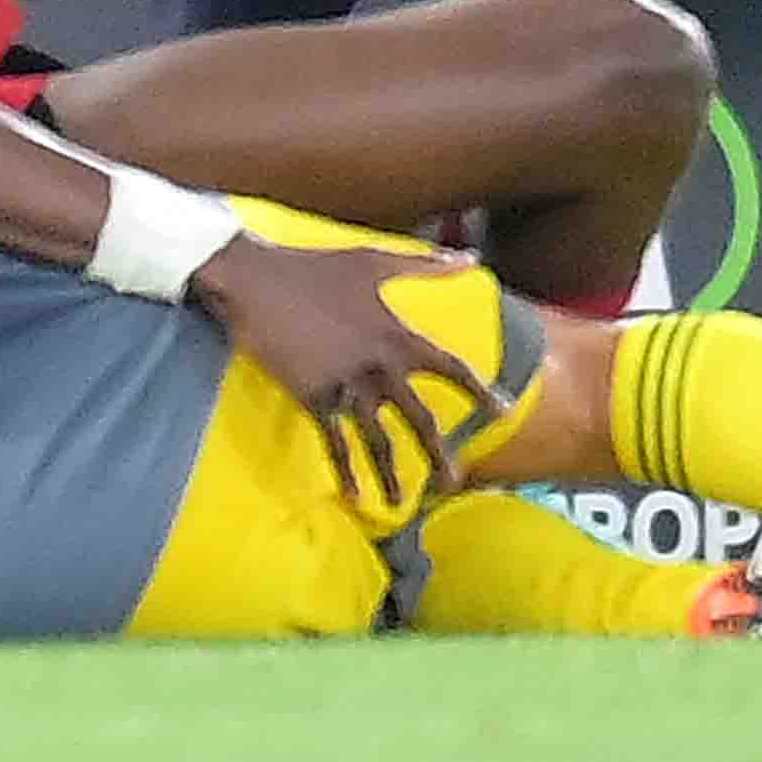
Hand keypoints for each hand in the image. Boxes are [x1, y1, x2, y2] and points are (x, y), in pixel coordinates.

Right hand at [189, 234, 486, 517]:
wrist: (257, 280)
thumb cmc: (316, 267)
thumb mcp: (375, 261)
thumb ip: (427, 266)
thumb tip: (471, 258)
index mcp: (396, 335)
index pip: (450, 369)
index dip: (479, 391)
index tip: (503, 410)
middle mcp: (377, 366)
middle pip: (419, 417)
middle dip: (439, 452)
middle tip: (454, 481)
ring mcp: (344, 386)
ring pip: (377, 440)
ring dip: (390, 473)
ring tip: (401, 504)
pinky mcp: (311, 398)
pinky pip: (334, 442)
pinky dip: (344, 470)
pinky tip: (354, 496)